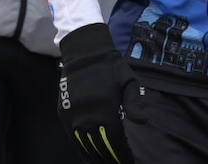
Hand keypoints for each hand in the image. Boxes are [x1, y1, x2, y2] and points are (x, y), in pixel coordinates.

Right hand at [58, 23, 133, 162]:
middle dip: (109, 159)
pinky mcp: (64, 115)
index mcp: (106, 108)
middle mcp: (89, 115)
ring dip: (95, 158)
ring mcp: (74, 116)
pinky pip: (73, 139)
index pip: (114, 140)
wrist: (84, 54)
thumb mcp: (128, 81)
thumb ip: (134, 103)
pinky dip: (81, 151)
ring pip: (85, 146)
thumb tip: (143, 122)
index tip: (128, 162)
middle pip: (100, 147)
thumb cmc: (111, 68)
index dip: (121, 154)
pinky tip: (88, 159)